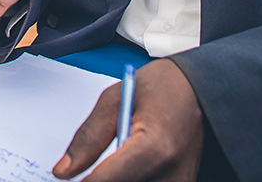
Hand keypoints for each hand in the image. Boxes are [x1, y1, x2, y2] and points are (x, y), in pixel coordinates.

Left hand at [53, 59, 203, 180]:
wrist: (199, 90)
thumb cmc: (158, 88)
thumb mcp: (115, 99)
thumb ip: (88, 138)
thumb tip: (62, 172)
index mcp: (154, 148)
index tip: (68, 176)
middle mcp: (172, 174)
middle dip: (99, 181)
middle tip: (89, 169)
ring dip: (115, 179)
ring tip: (112, 162)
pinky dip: (131, 179)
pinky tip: (124, 169)